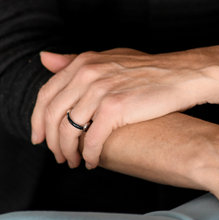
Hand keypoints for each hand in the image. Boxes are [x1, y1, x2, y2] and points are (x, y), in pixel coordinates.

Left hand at [30, 47, 212, 167]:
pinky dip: (88, 155)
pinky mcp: (115, 107)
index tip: (39, 137)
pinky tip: (92, 162)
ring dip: (67, 152)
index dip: (38, 120)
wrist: (181, 75)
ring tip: (73, 162)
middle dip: (51, 141)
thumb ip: (75, 61)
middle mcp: (87, 73)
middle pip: (51, 114)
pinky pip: (90, 139)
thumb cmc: (147, 70)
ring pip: (68, 130)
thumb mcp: (108, 58)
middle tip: (57, 156)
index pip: (45, 94)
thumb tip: (44, 58)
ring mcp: (100, 89)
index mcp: (82, 62)